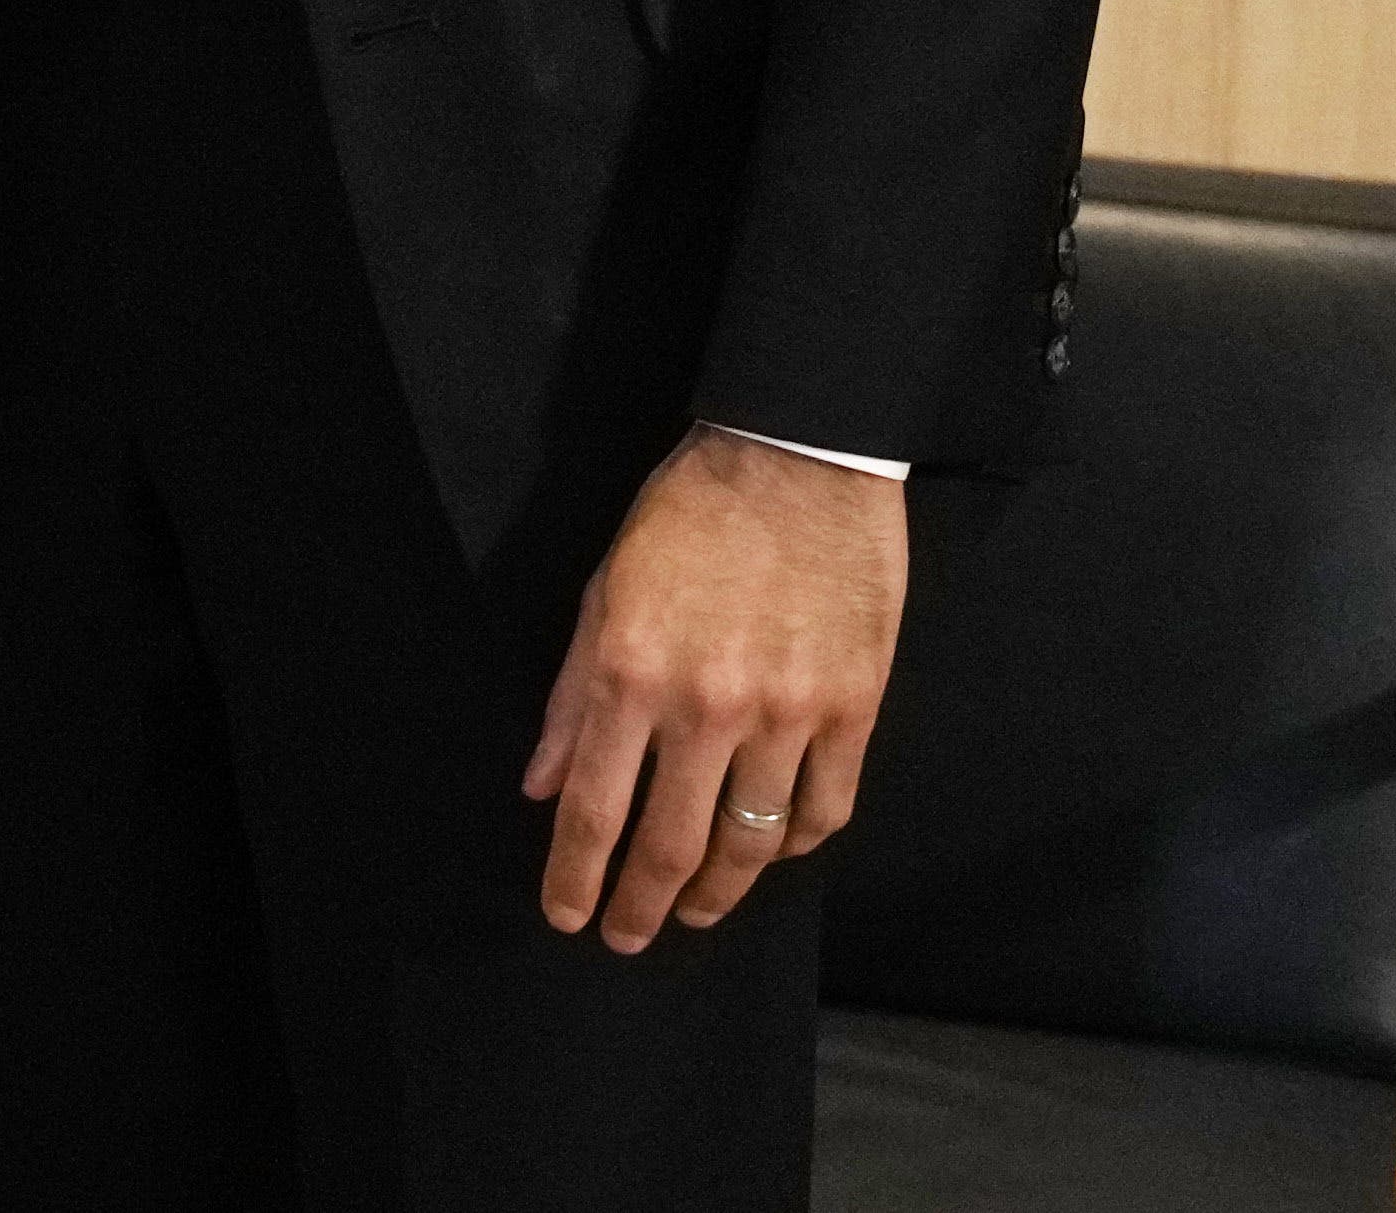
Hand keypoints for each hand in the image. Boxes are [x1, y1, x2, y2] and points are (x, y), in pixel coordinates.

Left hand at [522, 427, 908, 946]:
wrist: (797, 459)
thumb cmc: (686, 516)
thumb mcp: (602, 593)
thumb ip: (571, 699)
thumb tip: (541, 786)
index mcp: (632, 672)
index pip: (593, 809)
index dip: (575, 876)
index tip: (566, 916)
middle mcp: (708, 705)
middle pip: (672, 844)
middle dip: (643, 907)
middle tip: (629, 936)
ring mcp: (789, 712)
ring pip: (752, 842)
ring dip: (718, 891)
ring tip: (695, 909)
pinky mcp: (854, 708)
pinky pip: (825, 808)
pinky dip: (794, 846)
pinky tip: (769, 853)